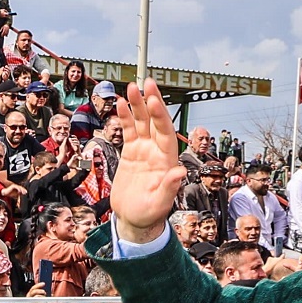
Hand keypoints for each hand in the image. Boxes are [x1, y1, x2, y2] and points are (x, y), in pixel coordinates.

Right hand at [108, 78, 185, 242]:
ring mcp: (144, 150)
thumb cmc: (148, 214)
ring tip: (131, 87)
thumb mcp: (159, 204)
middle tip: (146, 83)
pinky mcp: (132, 152)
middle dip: (151, 102)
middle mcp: (157, 152)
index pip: (165, 133)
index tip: (154, 101)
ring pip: (142, 122)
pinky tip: (120, 103)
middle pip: (155, 122)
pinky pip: (129, 130)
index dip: (160, 116)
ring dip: (137, 105)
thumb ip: (169, 187)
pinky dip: (125, 117)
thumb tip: (180, 170)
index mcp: (166, 161)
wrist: (134, 219)